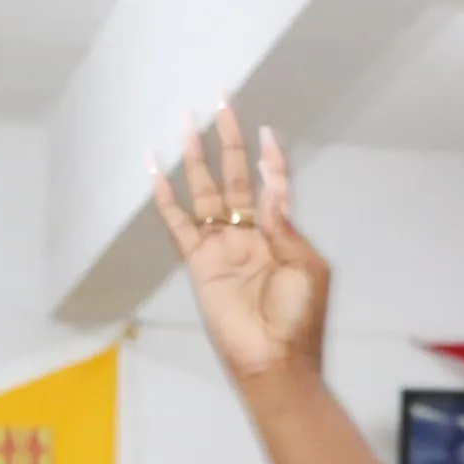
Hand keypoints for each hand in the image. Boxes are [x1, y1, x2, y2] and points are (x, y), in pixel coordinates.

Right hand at [153, 104, 332, 383]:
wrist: (274, 360)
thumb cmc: (300, 319)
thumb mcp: (307, 268)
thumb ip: (285, 225)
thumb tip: (270, 186)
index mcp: (281, 233)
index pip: (273, 184)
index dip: (270, 158)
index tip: (265, 130)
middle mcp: (250, 233)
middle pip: (236, 176)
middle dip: (229, 141)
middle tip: (221, 103)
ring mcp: (223, 246)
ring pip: (206, 192)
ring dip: (197, 159)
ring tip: (187, 124)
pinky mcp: (200, 262)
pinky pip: (178, 225)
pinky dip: (166, 199)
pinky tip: (155, 171)